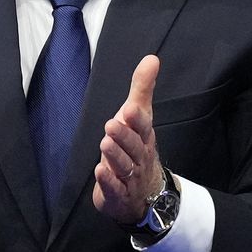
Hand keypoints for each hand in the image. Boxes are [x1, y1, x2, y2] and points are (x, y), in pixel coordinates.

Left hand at [92, 54, 163, 224]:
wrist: (144, 193)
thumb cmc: (137, 148)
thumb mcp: (139, 117)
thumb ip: (142, 89)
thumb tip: (151, 58)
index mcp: (144, 137)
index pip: (143, 127)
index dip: (137, 119)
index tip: (130, 108)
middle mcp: (139, 156)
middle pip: (133, 147)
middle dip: (124, 136)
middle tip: (112, 125)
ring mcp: (129, 176)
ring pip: (124, 166)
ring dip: (115, 156)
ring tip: (105, 144)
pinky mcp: (117, 193)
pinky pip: (114, 188)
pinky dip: (108, 181)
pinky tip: (100, 172)